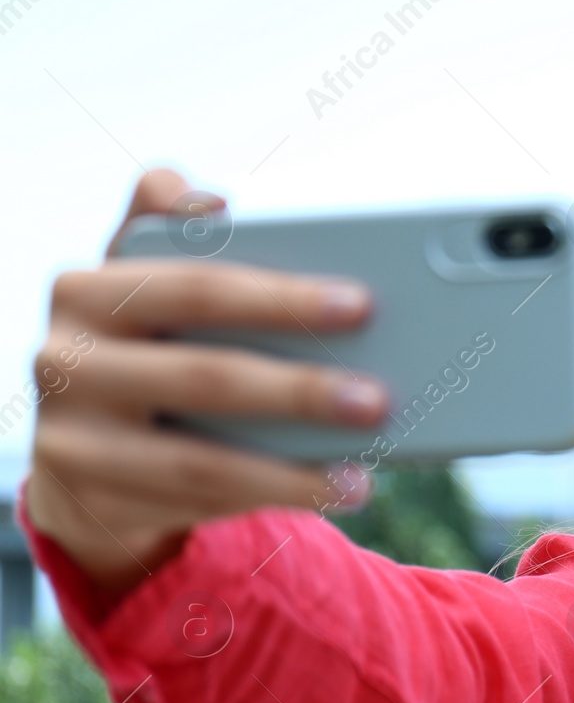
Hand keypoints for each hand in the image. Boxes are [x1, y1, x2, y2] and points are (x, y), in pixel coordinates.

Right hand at [25, 169, 388, 593]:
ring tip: (363, 473)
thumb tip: (210, 197)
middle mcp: (66, 359)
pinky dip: (271, 497)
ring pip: (199, 460)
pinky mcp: (90, 500)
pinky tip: (330, 489)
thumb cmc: (149, 348)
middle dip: (300, 389)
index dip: (280, 297)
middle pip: (205, 376)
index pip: (198, 286)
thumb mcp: (156, 291)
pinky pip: (197, 504)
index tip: (361, 303)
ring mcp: (69, 437)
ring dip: (293, 471)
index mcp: (91, 290)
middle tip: (378, 398)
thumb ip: (182, 238)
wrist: (83, 454)